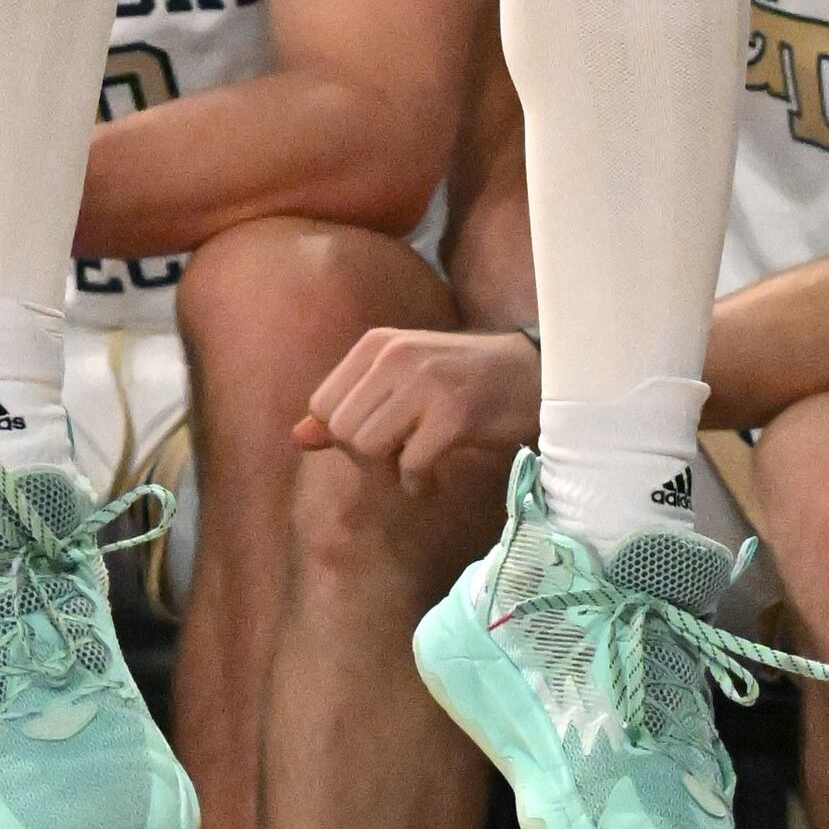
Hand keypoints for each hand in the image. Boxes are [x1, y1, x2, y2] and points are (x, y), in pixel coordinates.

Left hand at [295, 320, 540, 484]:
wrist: (533, 375)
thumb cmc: (462, 381)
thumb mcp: (400, 383)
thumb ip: (348, 407)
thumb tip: (296, 437)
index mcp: (377, 344)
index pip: (322, 405)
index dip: (343, 436)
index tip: (377, 441)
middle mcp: (396, 355)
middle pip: (341, 431)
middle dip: (365, 459)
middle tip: (397, 459)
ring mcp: (425, 383)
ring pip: (368, 448)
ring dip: (389, 473)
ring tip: (414, 467)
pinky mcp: (453, 415)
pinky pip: (409, 466)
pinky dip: (416, 484)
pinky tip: (433, 479)